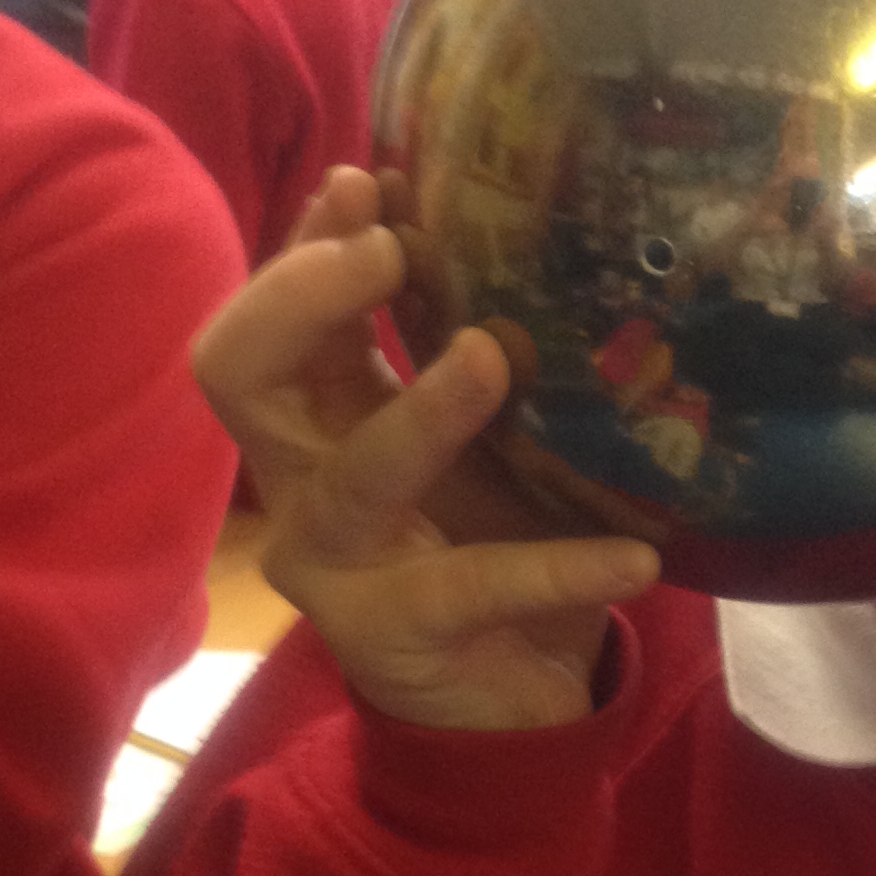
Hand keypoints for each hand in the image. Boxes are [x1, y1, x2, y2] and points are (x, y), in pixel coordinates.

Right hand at [193, 167, 658, 731]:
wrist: (515, 695)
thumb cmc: (497, 536)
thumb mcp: (487, 430)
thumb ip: (468, 342)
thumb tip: (506, 223)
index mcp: (319, 417)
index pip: (269, 315)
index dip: (305, 246)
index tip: (370, 180)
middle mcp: (304, 484)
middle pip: (238, 375)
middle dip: (303, 299)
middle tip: (390, 252)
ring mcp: (336, 568)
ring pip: (349, 478)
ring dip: (418, 412)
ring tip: (489, 357)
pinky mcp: (394, 639)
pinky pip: (474, 588)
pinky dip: (561, 567)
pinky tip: (637, 556)